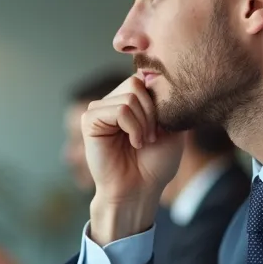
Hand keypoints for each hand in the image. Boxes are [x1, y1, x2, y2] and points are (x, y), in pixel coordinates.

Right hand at [83, 75, 183, 244]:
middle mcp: (112, 101)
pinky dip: (132, 127)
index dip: (158, 100)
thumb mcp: (172, 126)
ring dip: (143, 123)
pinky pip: (119, 110)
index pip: (144, 78)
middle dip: (152, 112)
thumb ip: (166, 99)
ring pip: (129, 97)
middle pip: (136, 83)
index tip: (162, 127)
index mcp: (129, 100)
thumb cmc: (156, 163)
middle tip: (152, 137)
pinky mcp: (90, 120)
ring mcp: (99, 109)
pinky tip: (132, 143)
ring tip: (142, 142)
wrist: (141, 189)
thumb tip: (154, 74)